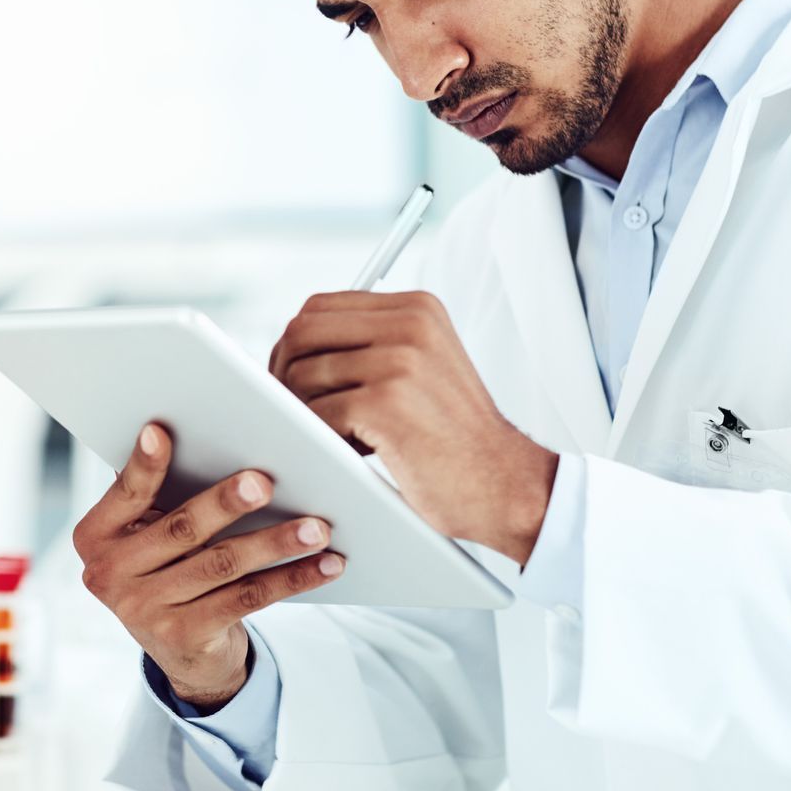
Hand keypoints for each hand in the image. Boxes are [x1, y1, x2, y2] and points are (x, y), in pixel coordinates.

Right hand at [71, 422, 344, 710]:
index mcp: (95, 536)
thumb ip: (162, 496)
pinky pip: (249, 598)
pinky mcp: (186, 636)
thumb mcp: (149, 534)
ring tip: (317, 526)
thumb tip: (210, 442)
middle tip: (263, 482)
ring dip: (275, 542)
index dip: (144, 464)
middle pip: (181, 529)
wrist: (181, 649)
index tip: (160, 431)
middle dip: (225, 503)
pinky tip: (326, 564)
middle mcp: (110, 575)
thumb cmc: (169, 566)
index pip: (124, 493)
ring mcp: (146, 611)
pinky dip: (293, 578)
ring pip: (223, 564)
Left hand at [269, 291, 557, 563]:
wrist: (507, 483)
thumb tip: (293, 344)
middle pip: (302, 332)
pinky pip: (317, 413)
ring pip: (303, 374)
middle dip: (283, 372)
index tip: (292, 379)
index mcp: (416, 308)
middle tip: (292, 410)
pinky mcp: (387, 402)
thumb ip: (373, 343)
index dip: (294, 345)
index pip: (319, 307)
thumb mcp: (424, 365)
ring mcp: (399, 360)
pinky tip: (349, 450)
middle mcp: (409, 324)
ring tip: (333, 434)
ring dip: (302, 411)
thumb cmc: (455, 435)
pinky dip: (320, 437)